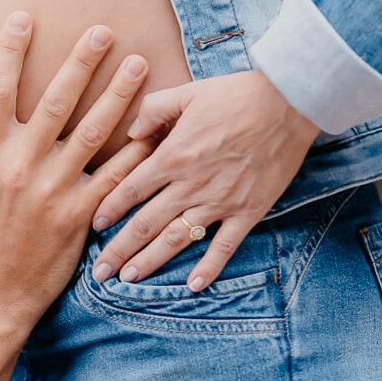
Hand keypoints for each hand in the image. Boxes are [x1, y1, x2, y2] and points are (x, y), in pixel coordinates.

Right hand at [0, 11, 152, 331]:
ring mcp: (56, 190)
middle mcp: (22, 165)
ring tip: (140, 62)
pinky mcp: (81, 214)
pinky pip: (115, 177)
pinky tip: (156, 126)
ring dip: (119, 95)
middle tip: (103, 29)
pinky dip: (138, 152)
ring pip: (94, 132)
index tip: (23, 17)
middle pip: (58, 101)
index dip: (9, 51)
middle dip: (82, 62)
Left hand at [90, 70, 319, 291]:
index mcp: (172, 157)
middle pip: (146, 224)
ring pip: (177, 240)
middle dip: (119, 249)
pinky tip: (194, 286)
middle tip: (99, 272)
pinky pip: (225, 246)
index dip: (108, 210)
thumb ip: (152, 110)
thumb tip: (131, 132)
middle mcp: (191, 185)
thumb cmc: (234, 95)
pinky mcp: (249, 210)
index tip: (93, 226)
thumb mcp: (184, 94)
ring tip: (129, 279)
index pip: (129, 191)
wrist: (288, 103)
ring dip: (151, 261)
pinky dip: (210, 268)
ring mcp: (220, 201)